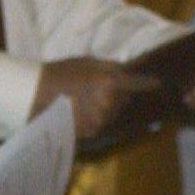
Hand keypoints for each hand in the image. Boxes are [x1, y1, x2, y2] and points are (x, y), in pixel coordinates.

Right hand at [33, 57, 156, 139]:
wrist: (35, 96)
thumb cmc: (60, 73)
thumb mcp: (86, 62)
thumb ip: (110, 66)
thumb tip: (127, 71)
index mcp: (110, 82)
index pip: (137, 84)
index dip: (149, 83)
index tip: (158, 84)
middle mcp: (109, 102)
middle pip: (125, 100)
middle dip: (119, 95)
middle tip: (101, 88)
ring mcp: (100, 119)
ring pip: (113, 113)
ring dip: (108, 108)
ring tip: (88, 100)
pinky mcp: (92, 132)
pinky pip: (102, 123)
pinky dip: (97, 117)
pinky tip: (83, 111)